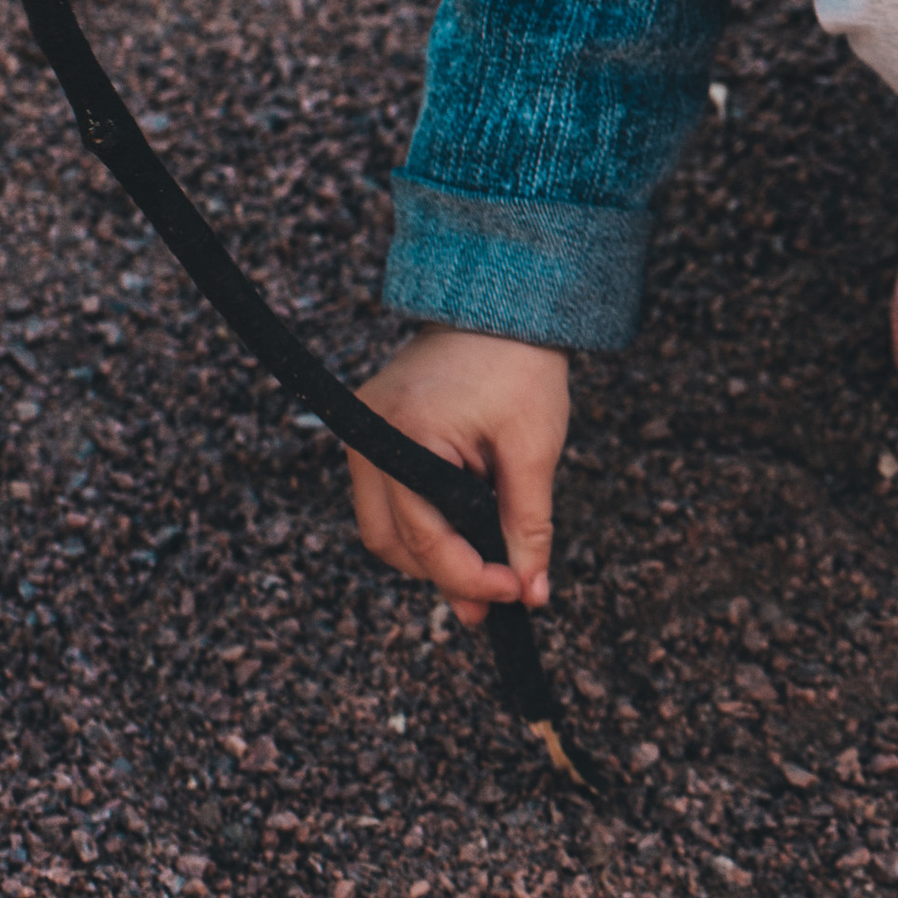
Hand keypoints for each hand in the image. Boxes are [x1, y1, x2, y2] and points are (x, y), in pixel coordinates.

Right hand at [347, 328, 568, 628]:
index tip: (514, 595)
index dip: (470, 578)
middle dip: (444, 573)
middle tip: (495, 595)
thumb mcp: (534, 446)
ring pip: (383, 527)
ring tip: (484, 563)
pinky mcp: (371, 427)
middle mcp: (368, 436)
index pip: (427, 538)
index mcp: (406, 436)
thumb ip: (528, 524)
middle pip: (391, 542)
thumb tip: (532, 591)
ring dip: (430, 551)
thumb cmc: (522, 364)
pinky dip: (422, 519)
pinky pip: (387, 495)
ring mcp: (363, 431)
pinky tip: (464, 526)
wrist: (504, 301)